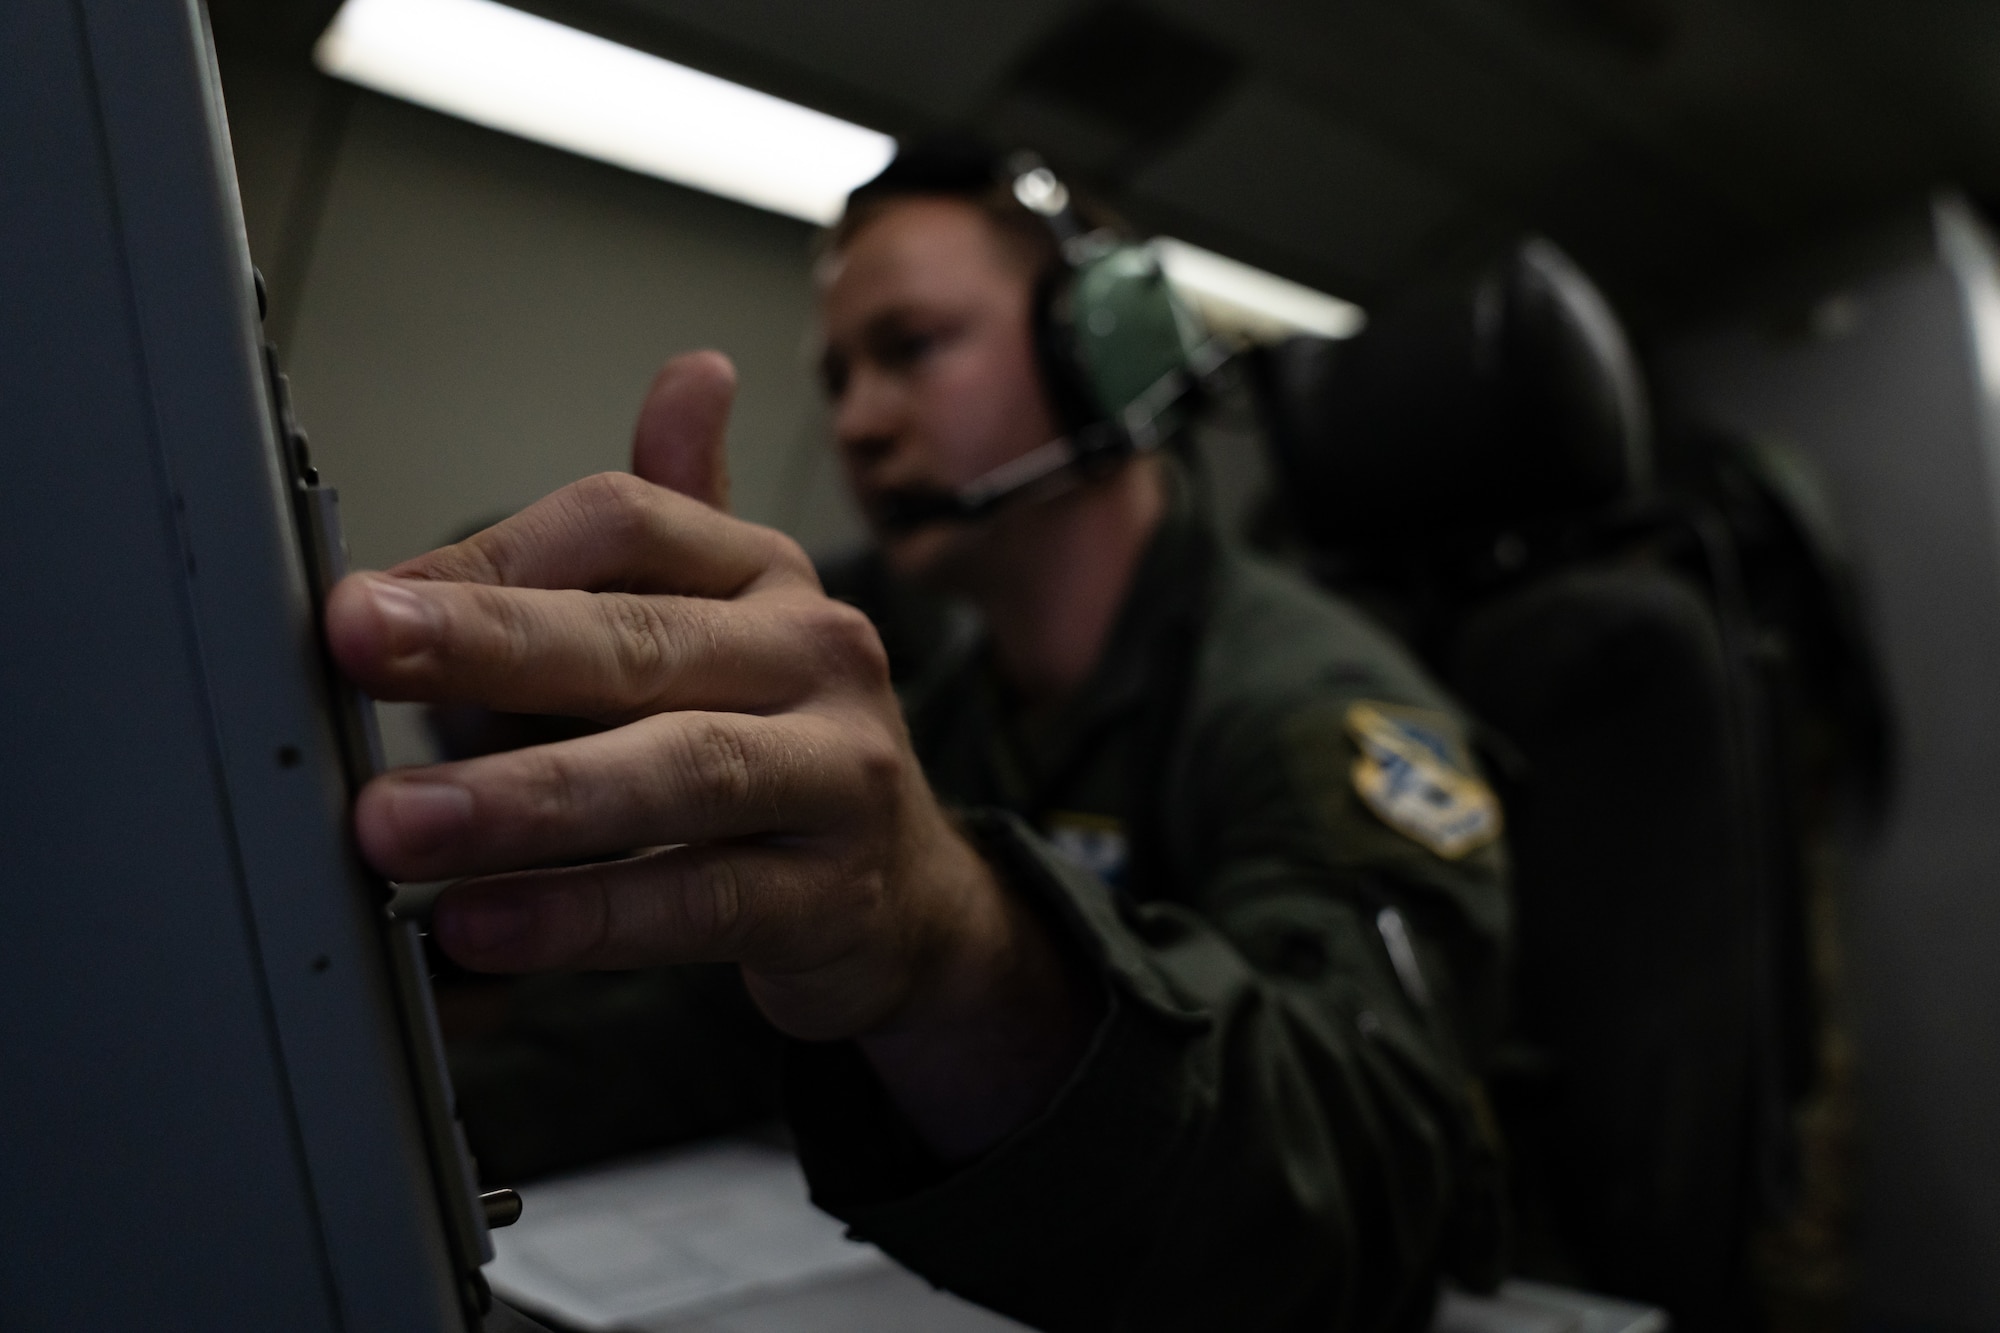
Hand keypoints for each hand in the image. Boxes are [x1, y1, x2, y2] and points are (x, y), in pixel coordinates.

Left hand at [326, 353, 1096, 1154]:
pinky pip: (699, 902)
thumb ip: (675, 523)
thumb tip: (693, 371)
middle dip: (490, 644)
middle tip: (356, 649)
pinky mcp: (832, 896)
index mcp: (765, 573)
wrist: (904, 892)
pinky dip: (584, 917)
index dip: (492, 559)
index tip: (364, 606)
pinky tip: (482, 924)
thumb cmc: (780, 745)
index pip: (626, 522)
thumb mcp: (732, 621)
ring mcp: (838, 774)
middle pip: (643, 636)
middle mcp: (816, 655)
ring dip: (525, 797)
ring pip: (679, 770)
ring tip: (397, 823)